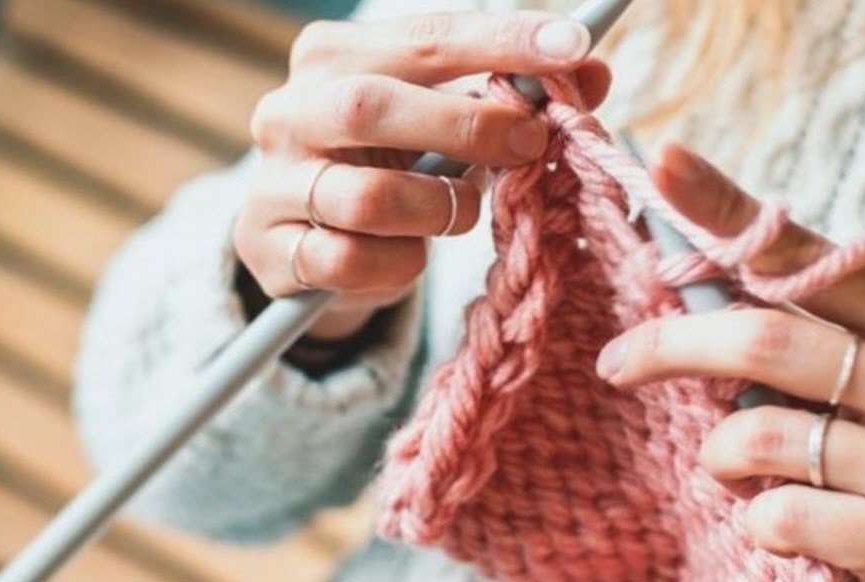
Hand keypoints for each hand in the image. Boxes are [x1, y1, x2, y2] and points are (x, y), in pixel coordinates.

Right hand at [236, 12, 611, 337]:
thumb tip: (592, 72)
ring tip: (459, 212)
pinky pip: (348, 261)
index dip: (500, 41)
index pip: (424, 35)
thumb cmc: (392, 169)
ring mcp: (274, 182)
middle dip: (467, 125)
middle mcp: (290, 111)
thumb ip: (513, 96)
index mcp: (332, 57)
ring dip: (437, 209)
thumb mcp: (449, 125)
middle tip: (531, 142)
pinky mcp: (272, 250)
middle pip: (374, 106)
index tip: (572, 47)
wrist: (310, 246)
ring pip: (367, 196)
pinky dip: (397, 264)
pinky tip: (409, 257)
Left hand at [596, 144, 864, 581]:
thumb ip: (805, 332)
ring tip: (741, 472)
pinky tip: (784, 531)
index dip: (730, 210)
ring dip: (721, 457)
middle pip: (767, 342)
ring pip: (761, 436)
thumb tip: (681, 275)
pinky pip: (779, 516)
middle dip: (674, 347)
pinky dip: (755, 522)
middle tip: (619, 362)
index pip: (812, 257)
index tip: (660, 163)